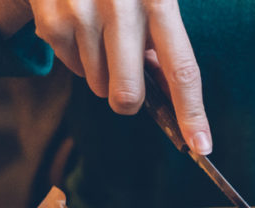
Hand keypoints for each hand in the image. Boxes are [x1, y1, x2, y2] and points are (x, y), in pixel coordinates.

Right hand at [0, 0, 211, 153]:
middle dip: (128, 100)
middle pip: (128, 94)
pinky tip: (79, 24)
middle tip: (126, 80)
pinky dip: (77, 56)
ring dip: (102, 71)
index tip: (201, 146)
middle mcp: (122, 4)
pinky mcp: (52, 19)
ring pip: (97, 84)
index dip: (192, 113)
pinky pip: (71, 67)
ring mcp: (83, 11)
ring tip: (100, 32)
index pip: (182, 70)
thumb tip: (171, 99)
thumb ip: (165, 43)